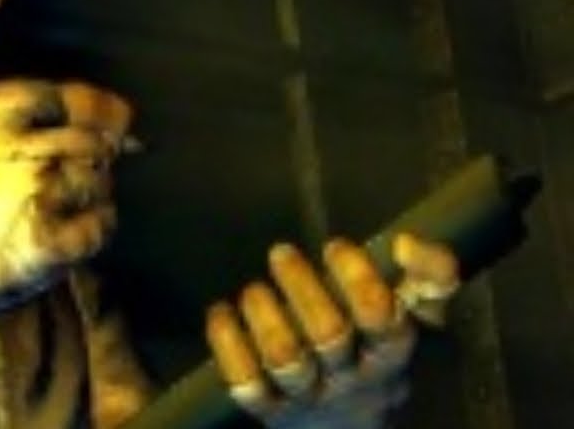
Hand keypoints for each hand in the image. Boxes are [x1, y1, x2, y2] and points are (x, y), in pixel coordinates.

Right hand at [0, 79, 131, 326]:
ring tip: (53, 213)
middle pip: (91, 142)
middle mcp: (25, 142)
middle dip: (86, 162)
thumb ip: (14, 125)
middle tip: (58, 186)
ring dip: (89, 196)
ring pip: (99, 183)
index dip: (69, 124)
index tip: (58, 143)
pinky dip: (93, 231)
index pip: (67, 101)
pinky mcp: (50, 242)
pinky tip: (66, 237)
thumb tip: (92, 122)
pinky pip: (101, 226)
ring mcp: (40, 192)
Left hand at [205, 233, 459, 427]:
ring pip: (285, 358)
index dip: (357, 278)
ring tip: (255, 290)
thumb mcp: (416, 317)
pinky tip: (221, 313)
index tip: (334, 246)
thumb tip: (408, 242)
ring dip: (264, 314)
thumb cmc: (377, 350)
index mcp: (390, 354)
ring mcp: (309, 398)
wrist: (350, 426)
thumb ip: (430, 276)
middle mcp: (351, 378)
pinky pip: (244, 381)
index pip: (382, 318)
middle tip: (281, 252)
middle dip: (301, 287)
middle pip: (328, 333)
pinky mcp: (270, 410)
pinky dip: (226, 342)